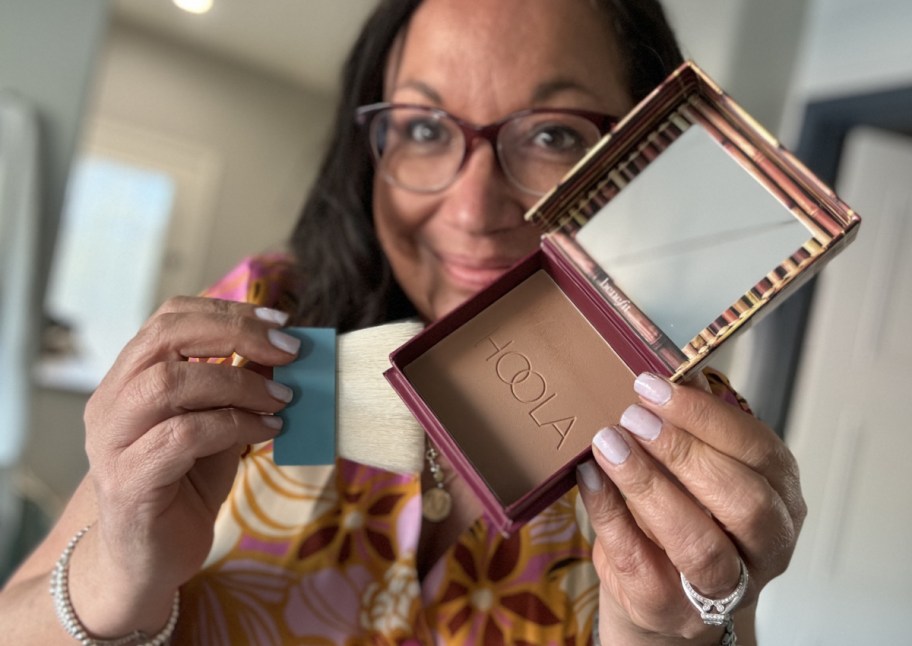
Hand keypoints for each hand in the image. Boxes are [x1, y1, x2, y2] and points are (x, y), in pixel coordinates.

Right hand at [78, 297, 299, 628]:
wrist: (149, 559)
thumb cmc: (185, 484)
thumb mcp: (219, 424)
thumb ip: (239, 387)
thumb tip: (283, 349)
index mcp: (129, 378)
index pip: (169, 318)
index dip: (226, 311)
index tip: (279, 320)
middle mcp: (111, 401)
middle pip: (165, 338)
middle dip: (235, 334)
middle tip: (288, 350)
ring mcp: (112, 440)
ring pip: (169, 382)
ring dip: (239, 383)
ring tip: (282, 398)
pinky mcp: (128, 480)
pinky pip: (183, 435)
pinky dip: (234, 425)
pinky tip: (268, 431)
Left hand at [576, 371, 805, 644]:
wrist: (665, 595)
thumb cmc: (684, 517)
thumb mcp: (698, 468)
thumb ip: (692, 429)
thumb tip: (673, 372)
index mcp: (780, 496)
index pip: (759, 451)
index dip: (706, 416)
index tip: (653, 386)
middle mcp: (767, 546)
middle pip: (743, 501)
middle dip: (683, 452)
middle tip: (633, 417)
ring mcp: (724, 586)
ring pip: (700, 544)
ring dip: (649, 486)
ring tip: (609, 445)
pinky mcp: (673, 609)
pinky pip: (641, 562)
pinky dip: (611, 516)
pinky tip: (590, 479)